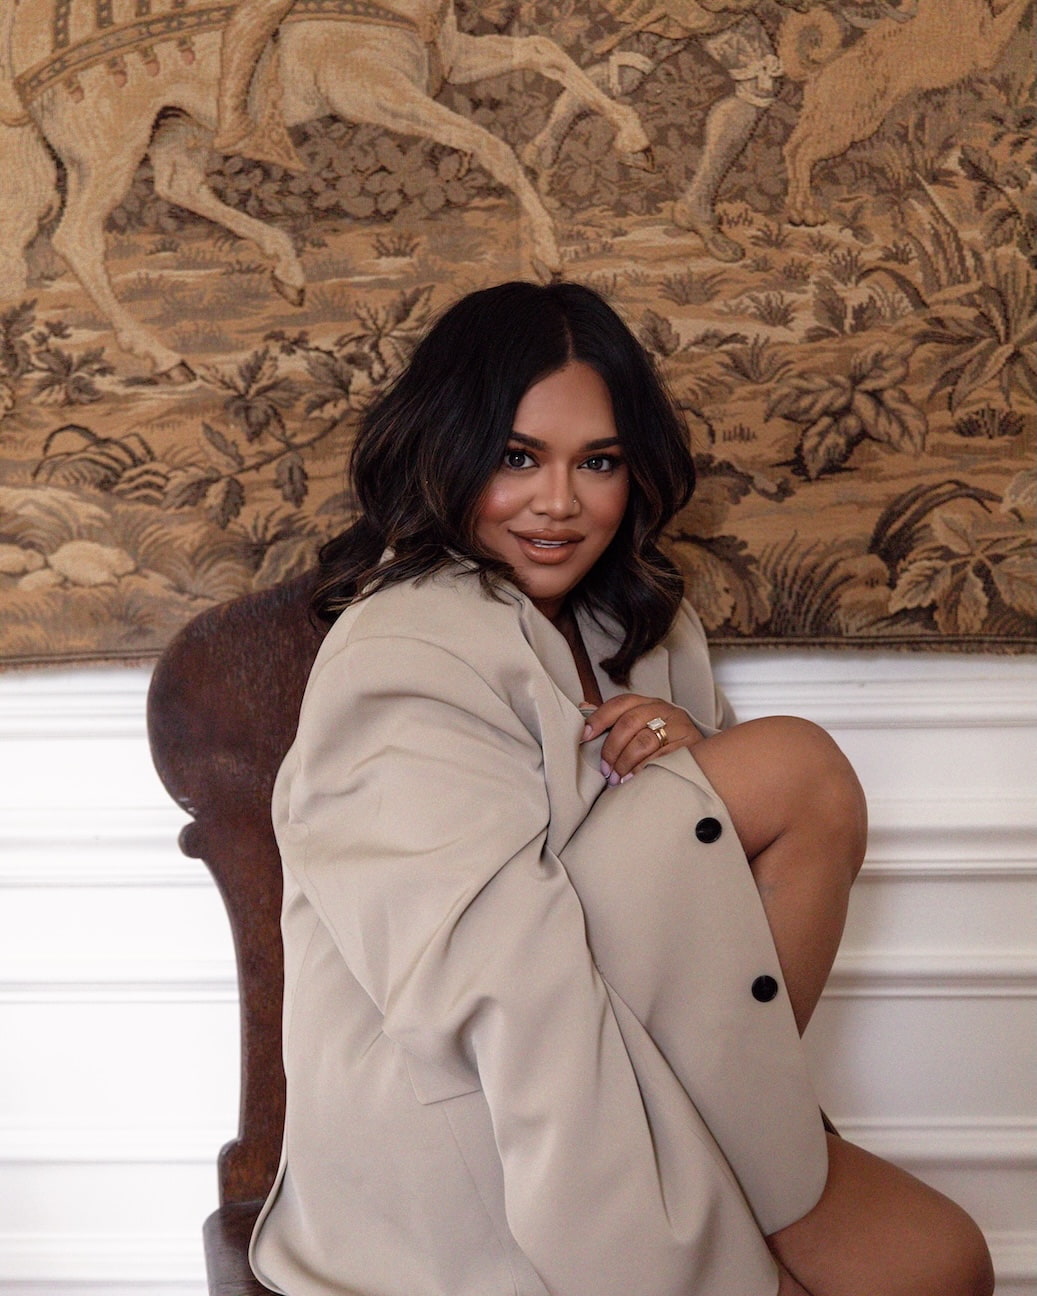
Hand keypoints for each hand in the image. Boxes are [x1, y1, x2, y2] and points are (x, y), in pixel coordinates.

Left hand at [581, 694, 703, 785]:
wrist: (702, 757)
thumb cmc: (662, 741)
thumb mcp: (640, 726)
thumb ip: (613, 720)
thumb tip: (582, 709)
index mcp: (648, 703)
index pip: (620, 703)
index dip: (599, 718)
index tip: (584, 736)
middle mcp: (664, 710)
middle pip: (629, 722)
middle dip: (612, 748)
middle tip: (605, 769)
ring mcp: (678, 726)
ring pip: (644, 741)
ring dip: (625, 762)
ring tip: (617, 778)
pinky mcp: (690, 745)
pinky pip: (661, 758)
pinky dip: (643, 770)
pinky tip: (634, 779)